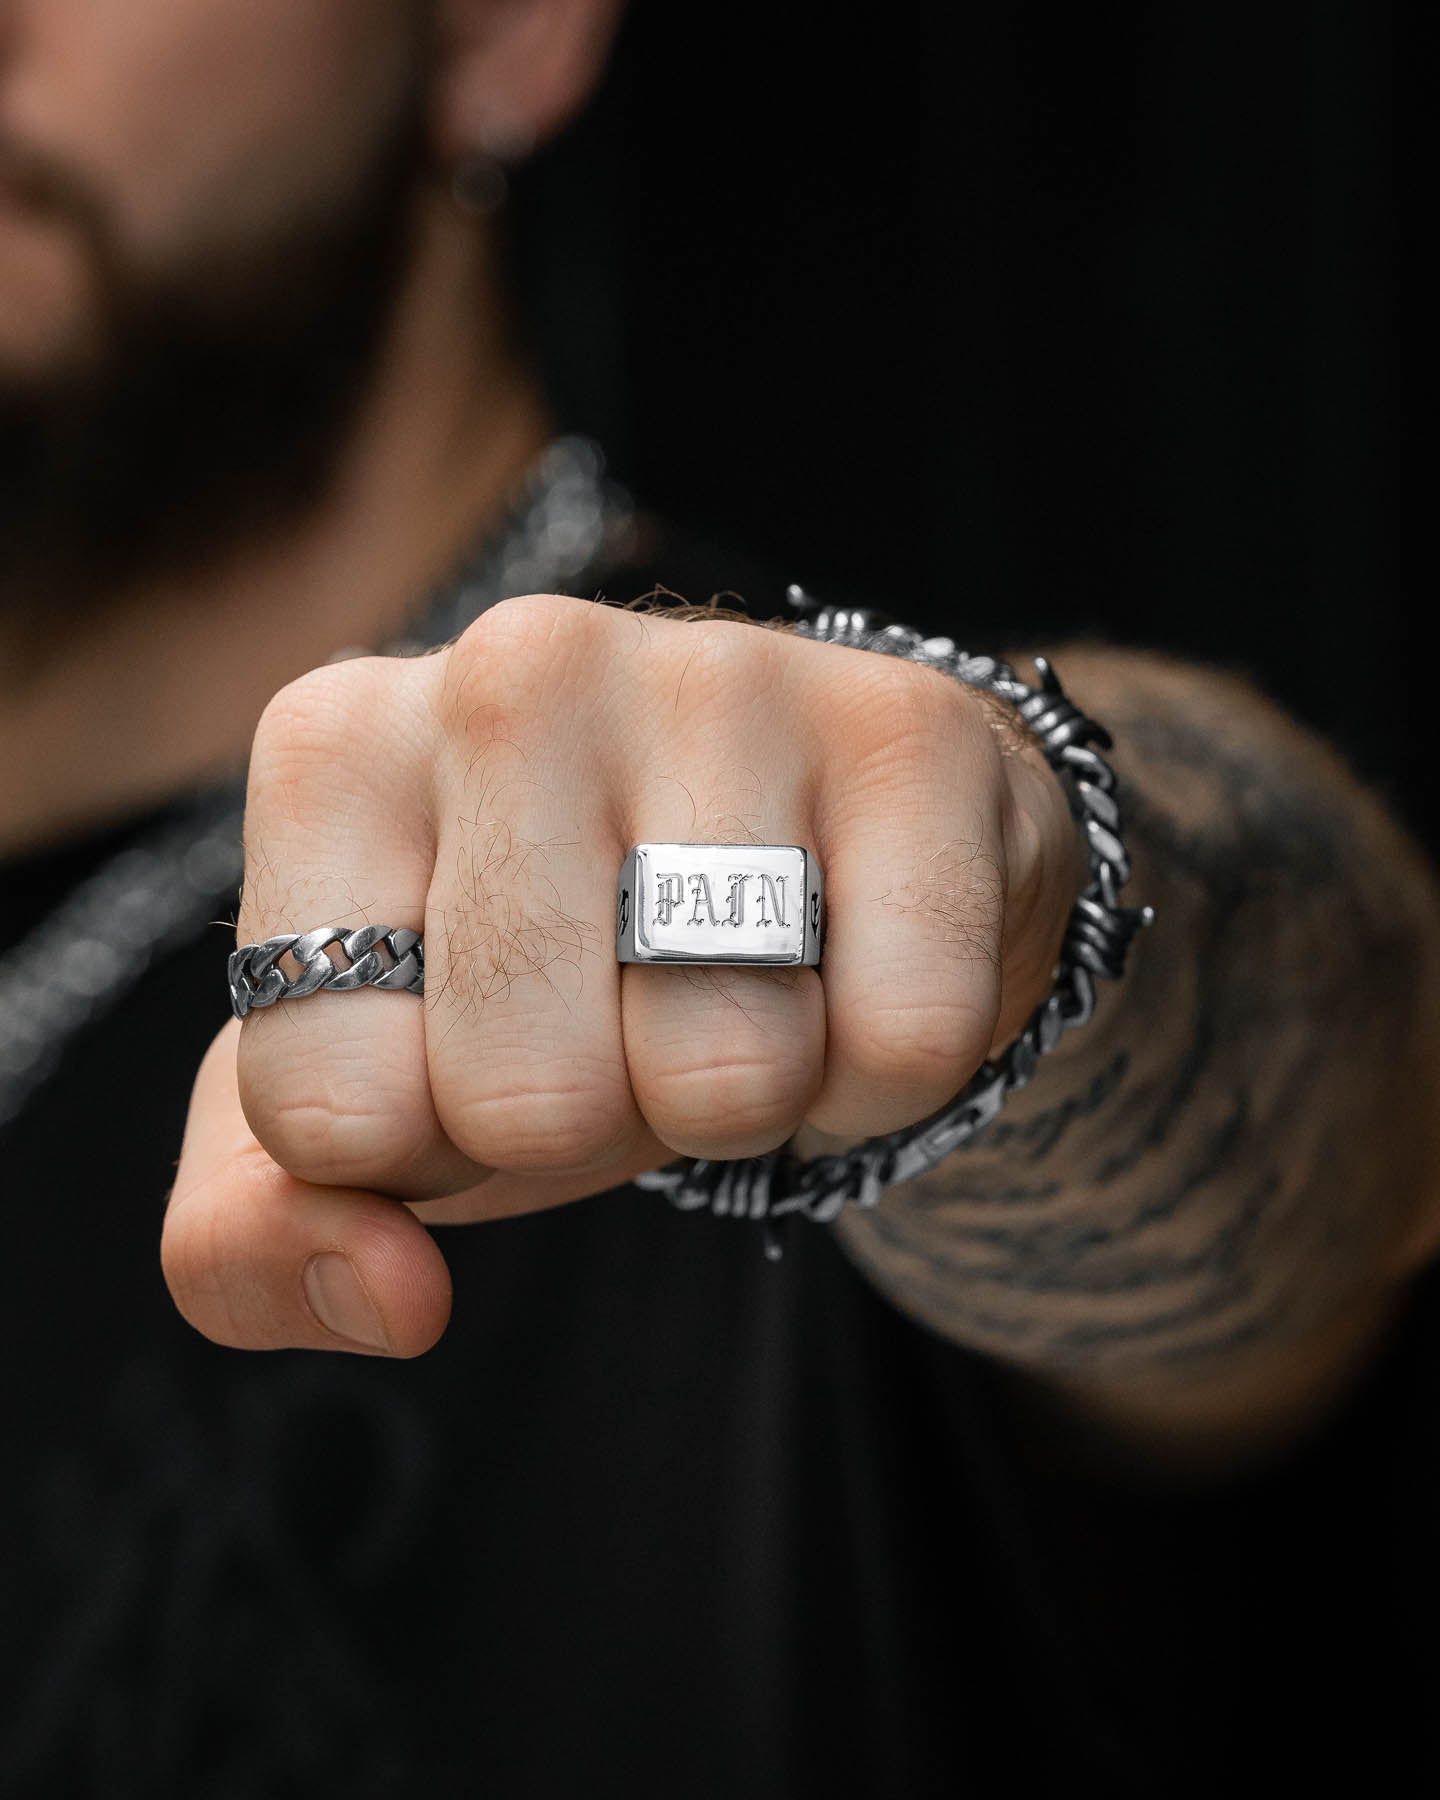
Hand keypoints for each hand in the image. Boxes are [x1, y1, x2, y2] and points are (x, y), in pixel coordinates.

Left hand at [164, 596, 1080, 1353]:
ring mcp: (722, 678)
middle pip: (528, 1098)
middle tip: (623, 1019)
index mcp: (335, 752)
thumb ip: (264, 1231)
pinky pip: (904, 1041)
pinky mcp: (906, 728)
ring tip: (741, 984)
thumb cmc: (557, 972)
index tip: (469, 1046)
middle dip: (594, 1123)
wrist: (793, 847)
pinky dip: (881, 1073)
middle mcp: (512, 670)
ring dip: (744, 1099)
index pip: (329, 1112)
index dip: (424, 1148)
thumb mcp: (372, 1100)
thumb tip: (385, 1297)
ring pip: (727, 1071)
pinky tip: (850, 959)